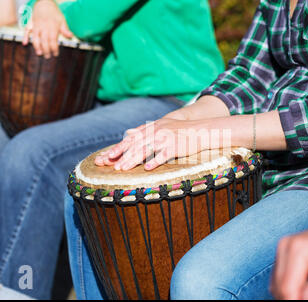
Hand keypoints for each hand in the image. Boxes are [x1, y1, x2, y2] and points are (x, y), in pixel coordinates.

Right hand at [22, 0, 72, 58]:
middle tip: (47, 57)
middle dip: (46, 50)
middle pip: (44, 40)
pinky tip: (24, 43)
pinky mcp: (31, 24)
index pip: (53, 40)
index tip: (55, 54)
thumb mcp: (62, 20)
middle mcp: (44, 27)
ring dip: (37, 46)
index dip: (54, 48)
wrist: (44, 3)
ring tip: (39, 53)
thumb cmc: (54, 13)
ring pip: (35, 37)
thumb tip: (70, 36)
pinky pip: (26, 30)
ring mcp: (36, 25)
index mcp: (52, 27)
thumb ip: (65, 29)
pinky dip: (25, 37)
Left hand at [94, 118, 209, 170]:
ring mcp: (165, 138)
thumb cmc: (180, 131)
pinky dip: (155, 161)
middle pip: (135, 144)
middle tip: (112, 165)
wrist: (201, 130)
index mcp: (152, 128)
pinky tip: (147, 168)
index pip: (131, 138)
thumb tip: (129, 133)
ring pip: (145, 149)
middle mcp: (156, 131)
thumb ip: (145, 131)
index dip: (118, 147)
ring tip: (123, 169)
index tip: (107, 156)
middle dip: (122, 155)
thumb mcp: (161, 127)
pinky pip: (163, 154)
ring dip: (133, 160)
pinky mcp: (175, 146)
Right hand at [271, 217, 307, 299]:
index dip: (297, 301)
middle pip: (279, 287)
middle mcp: (285, 246)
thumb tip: (301, 301)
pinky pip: (278, 278)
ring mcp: (281, 248)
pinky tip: (306, 283)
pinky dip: (290, 286)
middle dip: (295, 297)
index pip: (287, 288)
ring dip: (291, 293)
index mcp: (298, 249)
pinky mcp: (281, 252)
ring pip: (276, 284)